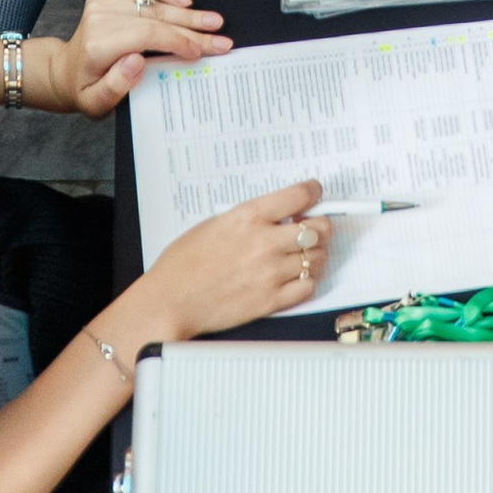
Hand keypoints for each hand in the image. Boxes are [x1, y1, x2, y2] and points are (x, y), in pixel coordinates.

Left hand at [52, 0, 230, 114]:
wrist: (65, 71)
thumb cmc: (84, 90)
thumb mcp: (96, 104)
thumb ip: (115, 86)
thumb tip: (136, 61)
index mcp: (99, 44)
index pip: (147, 35)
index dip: (177, 40)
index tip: (201, 52)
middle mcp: (100, 17)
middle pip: (155, 18)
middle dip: (192, 29)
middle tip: (220, 38)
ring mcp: (103, 2)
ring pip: (153, 3)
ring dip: (186, 12)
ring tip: (213, 20)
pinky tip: (185, 1)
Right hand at [141, 180, 329, 332]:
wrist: (171, 300)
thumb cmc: (184, 262)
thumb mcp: (216, 223)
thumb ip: (251, 217)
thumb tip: (278, 214)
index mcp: (250, 217)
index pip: (300, 195)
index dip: (314, 192)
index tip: (315, 194)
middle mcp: (265, 242)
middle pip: (319, 229)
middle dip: (320, 226)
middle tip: (313, 228)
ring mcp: (270, 273)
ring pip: (318, 258)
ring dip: (316, 254)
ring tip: (304, 255)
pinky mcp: (270, 301)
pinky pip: (308, 287)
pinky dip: (308, 281)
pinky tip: (296, 277)